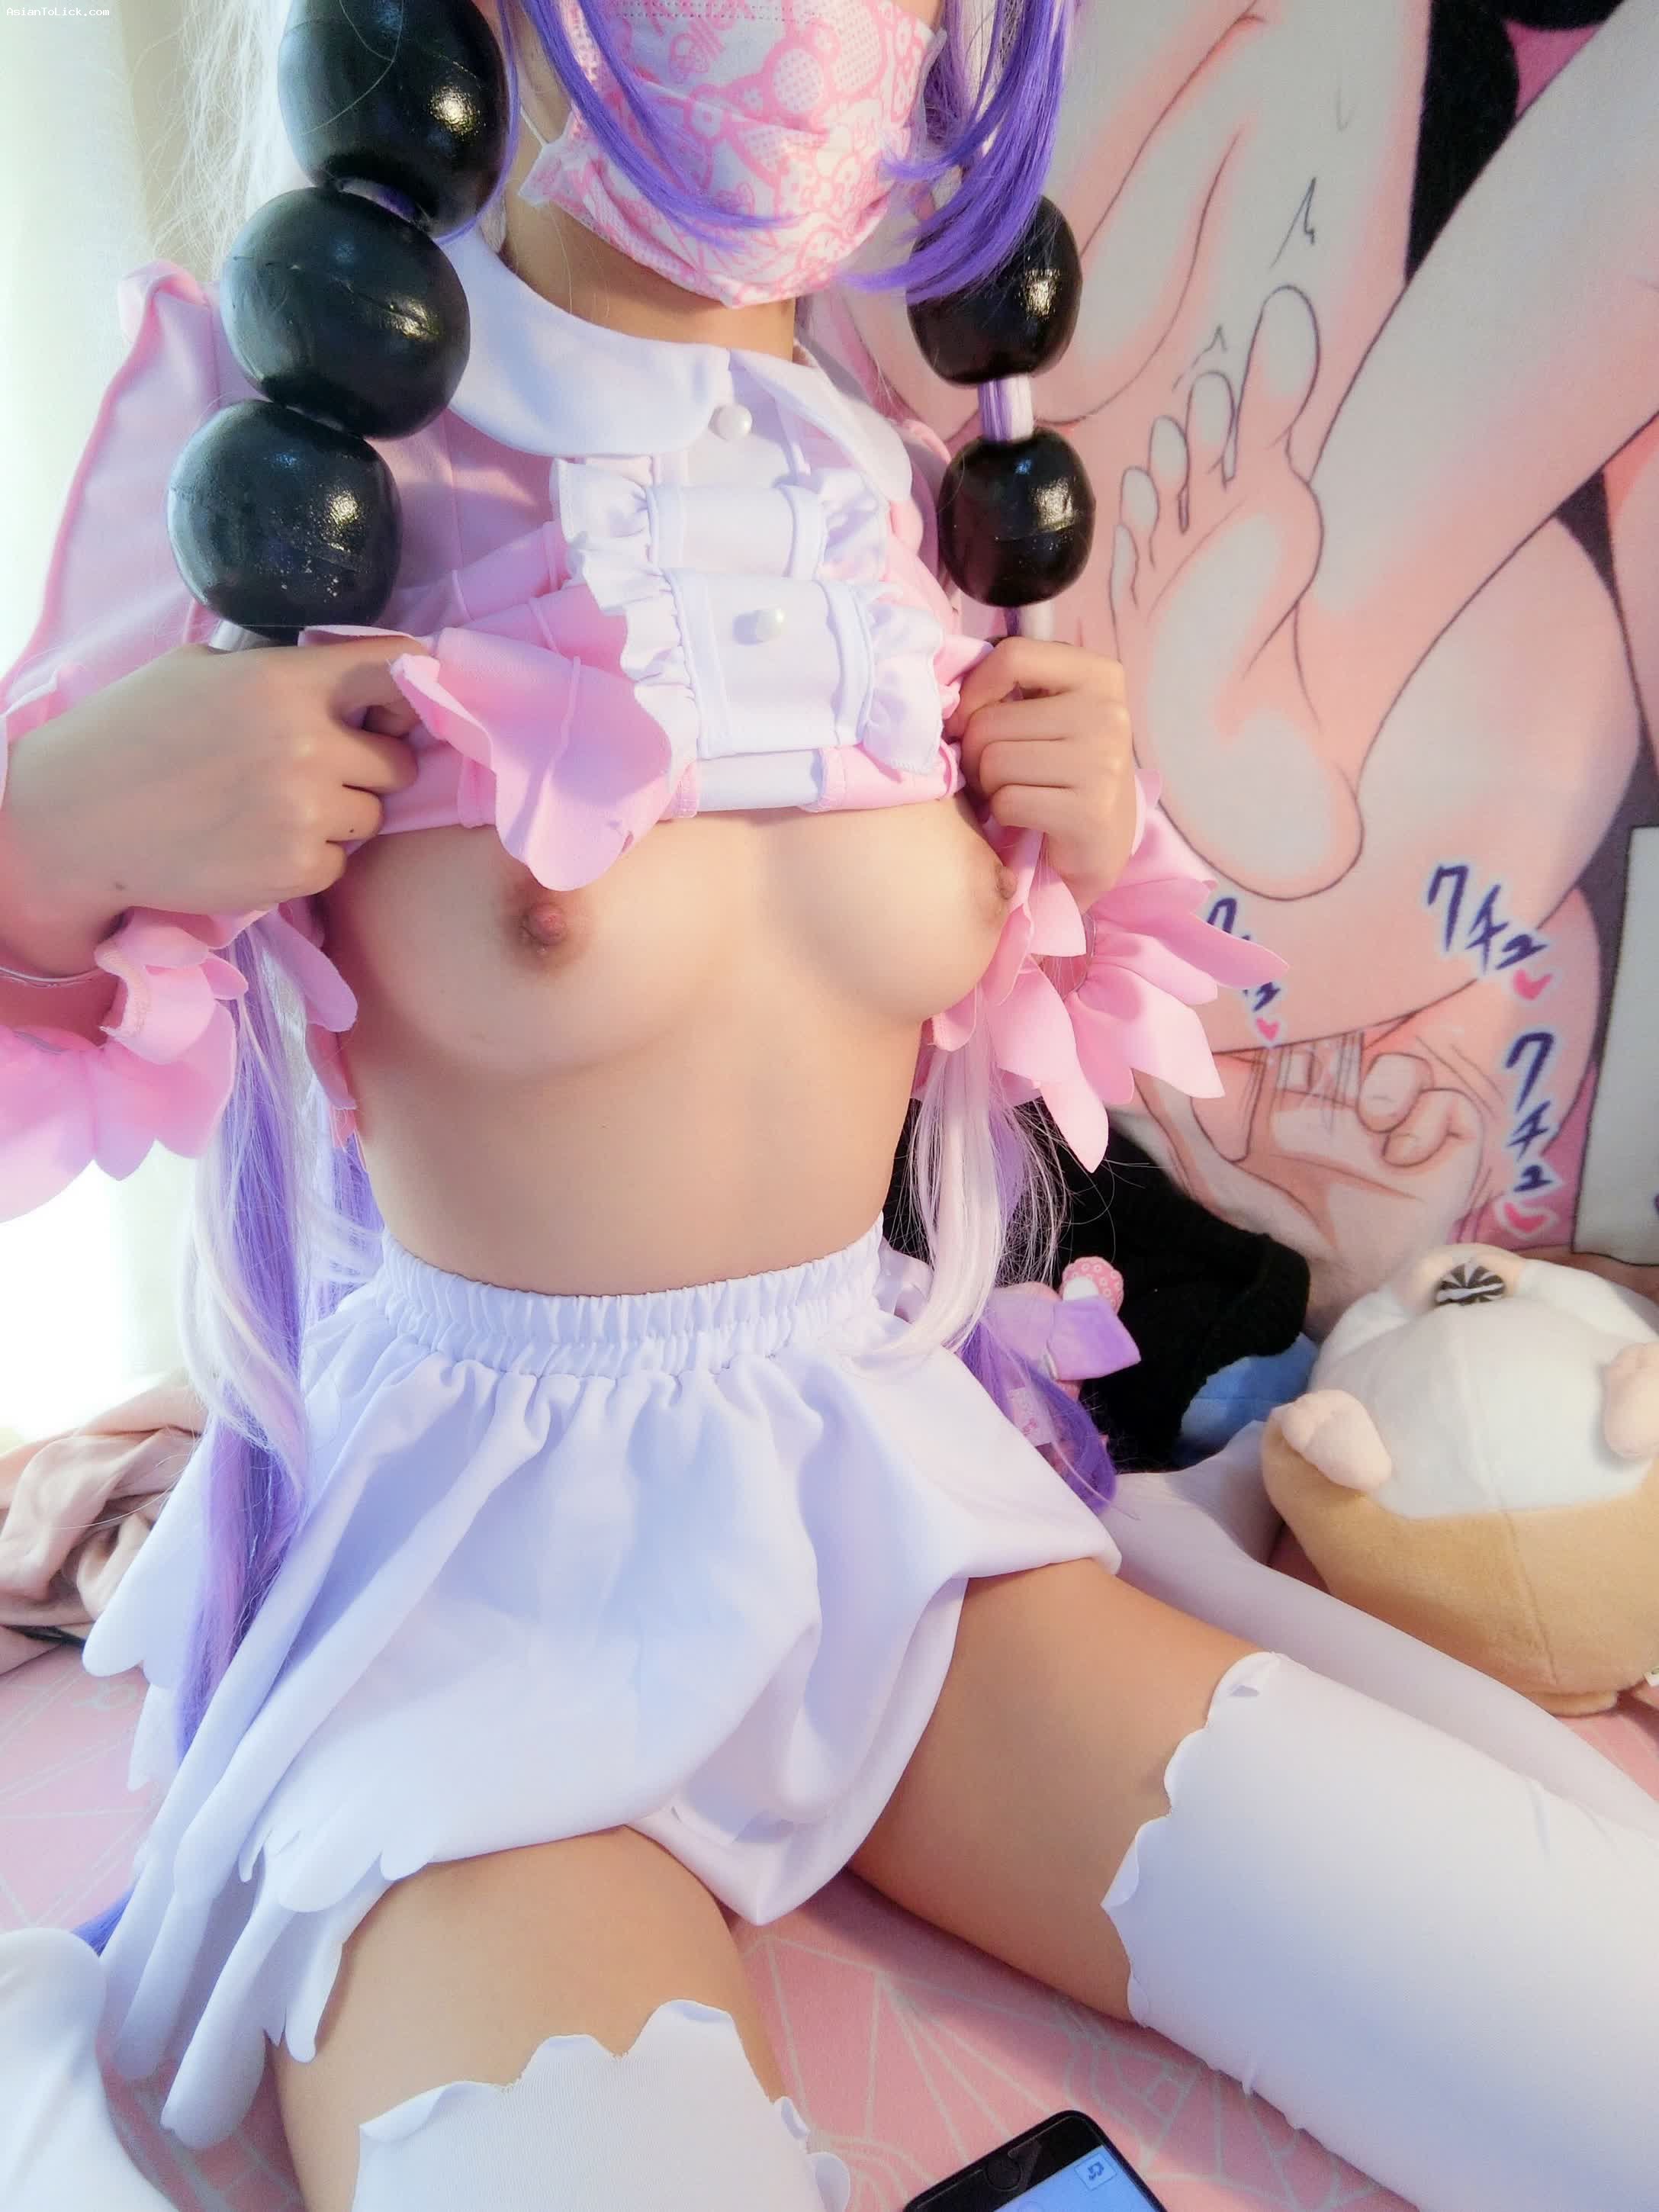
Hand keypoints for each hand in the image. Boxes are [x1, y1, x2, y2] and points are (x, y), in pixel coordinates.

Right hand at [0, 637, 423, 974]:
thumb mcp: (199, 671)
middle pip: (398, 760)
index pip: (401, 670)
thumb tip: (340, 675)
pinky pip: (340, 862)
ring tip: (276, 808)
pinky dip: (310, 858)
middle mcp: (309, 744)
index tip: (393, 710)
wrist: (78, 821)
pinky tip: (258, 843)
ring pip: (372, 815)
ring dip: (340, 815)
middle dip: (368, 766)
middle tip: (319, 771)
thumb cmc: (129, 735)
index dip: (409, 692)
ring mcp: (307, 812)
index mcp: (287, 681)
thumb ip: (277, 670)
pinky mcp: (297, 869)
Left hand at [948, 637, 1135, 909]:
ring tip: (1012, 790)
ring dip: (988, 785)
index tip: (968, 718)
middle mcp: (1108, 713)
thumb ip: (1011, 684)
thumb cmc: (1062, 768)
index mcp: (1099, 674)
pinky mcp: (1089, 812)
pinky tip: (1026, 816)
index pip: (1012, 656)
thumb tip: (951, 680)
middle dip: (975, 752)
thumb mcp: (1048, 710)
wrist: (1102, 841)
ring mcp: (1102, 763)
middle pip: (990, 721)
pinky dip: (1004, 813)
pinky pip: (1008, 802)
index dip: (973, 690)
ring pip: (994, 763)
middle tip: (994, 771)